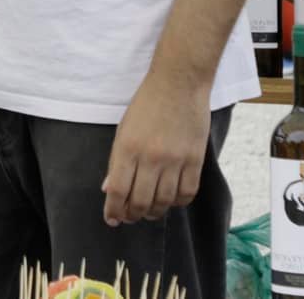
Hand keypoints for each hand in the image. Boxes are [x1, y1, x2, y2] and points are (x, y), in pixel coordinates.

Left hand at [101, 69, 209, 225]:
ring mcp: (175, 160)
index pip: (117, 190)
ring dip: (154, 212)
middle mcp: (150, 157)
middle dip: (132, 215)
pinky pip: (187, 193)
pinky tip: (170, 200)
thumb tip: (108, 189)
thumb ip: (116, 161)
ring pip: (164, 201)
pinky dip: (177, 202)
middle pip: (140, 201)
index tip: (111, 219)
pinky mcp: (195, 160)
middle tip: (130, 218)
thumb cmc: (146, 105)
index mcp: (127, 148)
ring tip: (148, 212)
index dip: (113, 210)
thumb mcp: (123, 130)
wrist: (178, 84)